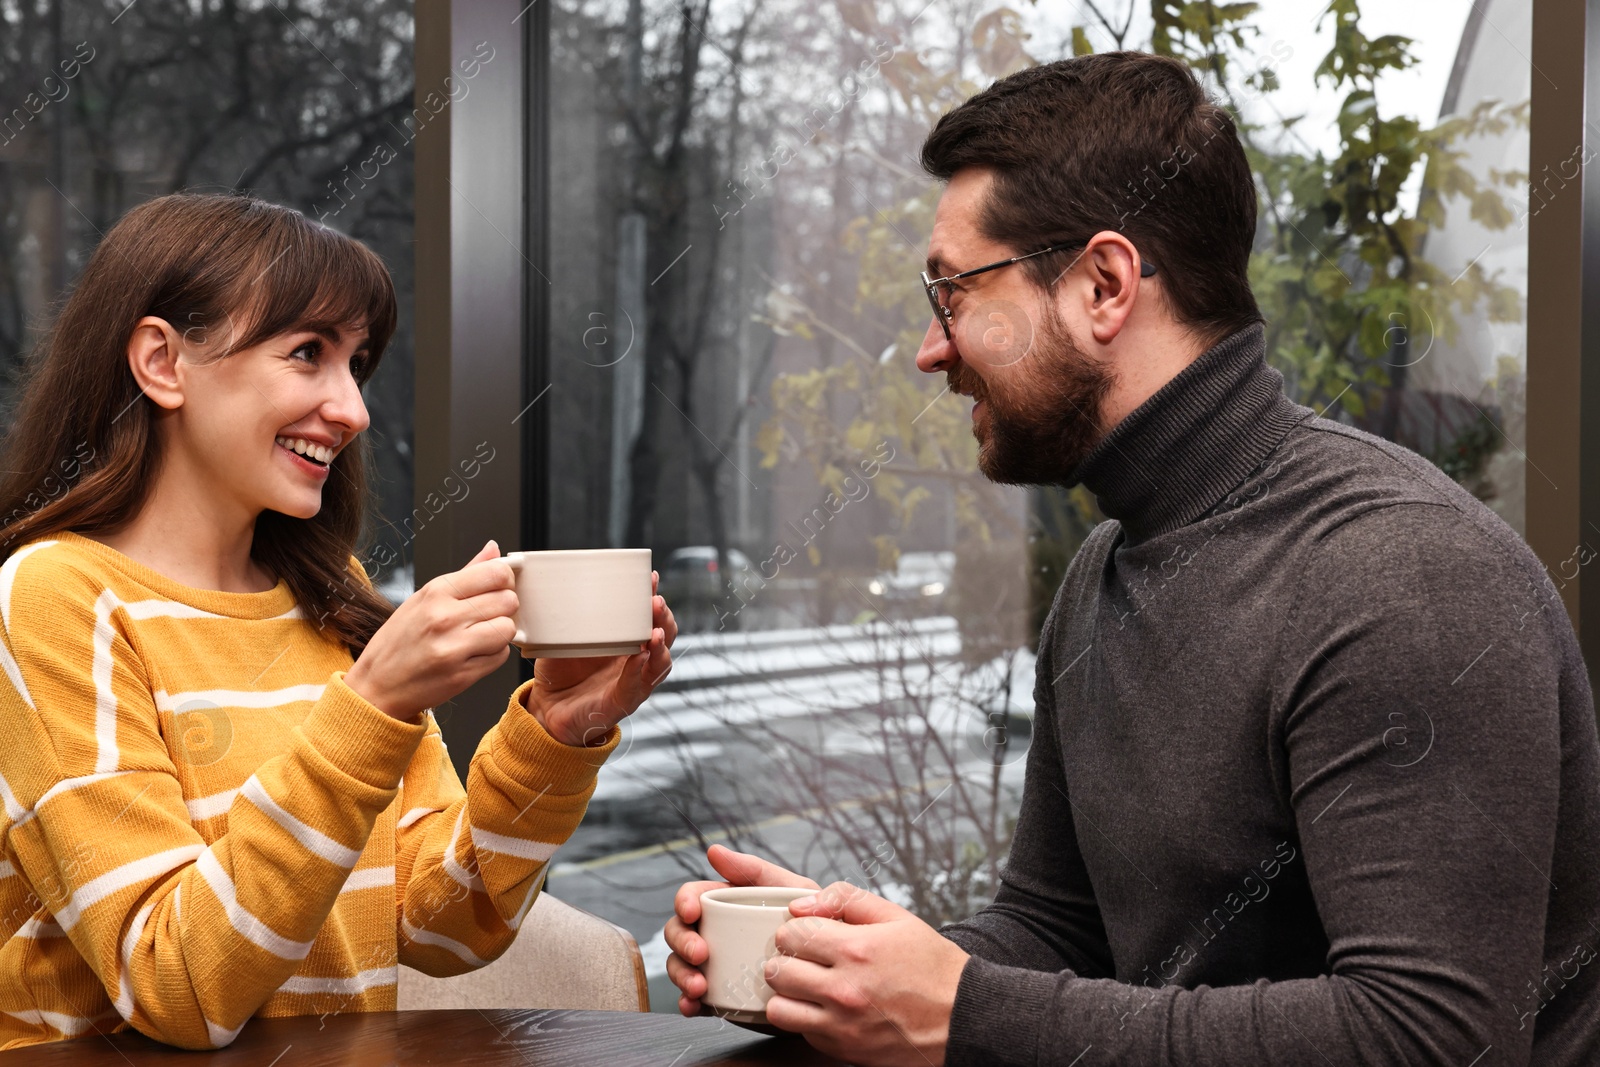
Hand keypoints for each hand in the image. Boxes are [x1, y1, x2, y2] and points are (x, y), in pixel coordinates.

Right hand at [345, 540, 515, 721]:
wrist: (376, 686)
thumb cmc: (398, 642)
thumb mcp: (423, 599)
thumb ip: (465, 574)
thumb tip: (493, 549)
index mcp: (435, 592)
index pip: (495, 573)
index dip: (504, 579)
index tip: (498, 587)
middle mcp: (445, 617)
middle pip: (507, 601)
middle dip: (504, 607)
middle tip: (487, 615)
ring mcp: (454, 647)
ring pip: (508, 628)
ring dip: (500, 632)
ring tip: (479, 636)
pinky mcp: (463, 674)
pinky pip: (501, 656)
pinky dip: (493, 654)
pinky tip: (473, 654)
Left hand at [523, 570, 677, 746]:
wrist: (547, 709)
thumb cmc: (560, 674)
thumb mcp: (563, 639)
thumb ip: (569, 619)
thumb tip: (559, 588)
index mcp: (625, 643)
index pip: (648, 618)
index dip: (652, 599)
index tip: (651, 578)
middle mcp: (634, 662)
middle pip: (664, 638)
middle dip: (663, 619)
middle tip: (656, 602)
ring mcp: (632, 683)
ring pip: (659, 664)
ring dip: (660, 646)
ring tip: (655, 631)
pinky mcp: (621, 703)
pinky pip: (635, 686)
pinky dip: (638, 671)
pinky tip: (640, 657)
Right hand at [664, 844, 818, 1015]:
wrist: (833, 969)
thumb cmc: (811, 920)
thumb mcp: (789, 889)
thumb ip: (756, 869)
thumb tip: (713, 851)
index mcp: (728, 904)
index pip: (693, 896)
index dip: (684, 901)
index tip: (692, 912)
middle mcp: (716, 932)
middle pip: (679, 931)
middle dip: (681, 942)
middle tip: (700, 953)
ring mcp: (716, 964)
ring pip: (680, 964)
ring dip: (681, 974)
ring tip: (699, 986)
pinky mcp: (721, 994)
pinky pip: (693, 998)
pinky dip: (687, 1002)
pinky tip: (694, 1005)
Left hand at [765, 882, 968, 1066]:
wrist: (963, 1019)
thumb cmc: (933, 968)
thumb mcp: (897, 918)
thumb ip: (847, 899)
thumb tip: (802, 905)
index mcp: (857, 950)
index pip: (792, 933)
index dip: (797, 930)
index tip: (808, 934)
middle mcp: (845, 990)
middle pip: (778, 970)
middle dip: (787, 959)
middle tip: (804, 959)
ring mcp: (842, 1025)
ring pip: (778, 1007)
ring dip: (788, 994)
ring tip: (808, 985)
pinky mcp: (843, 1050)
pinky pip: (801, 1032)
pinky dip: (807, 1019)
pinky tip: (827, 1008)